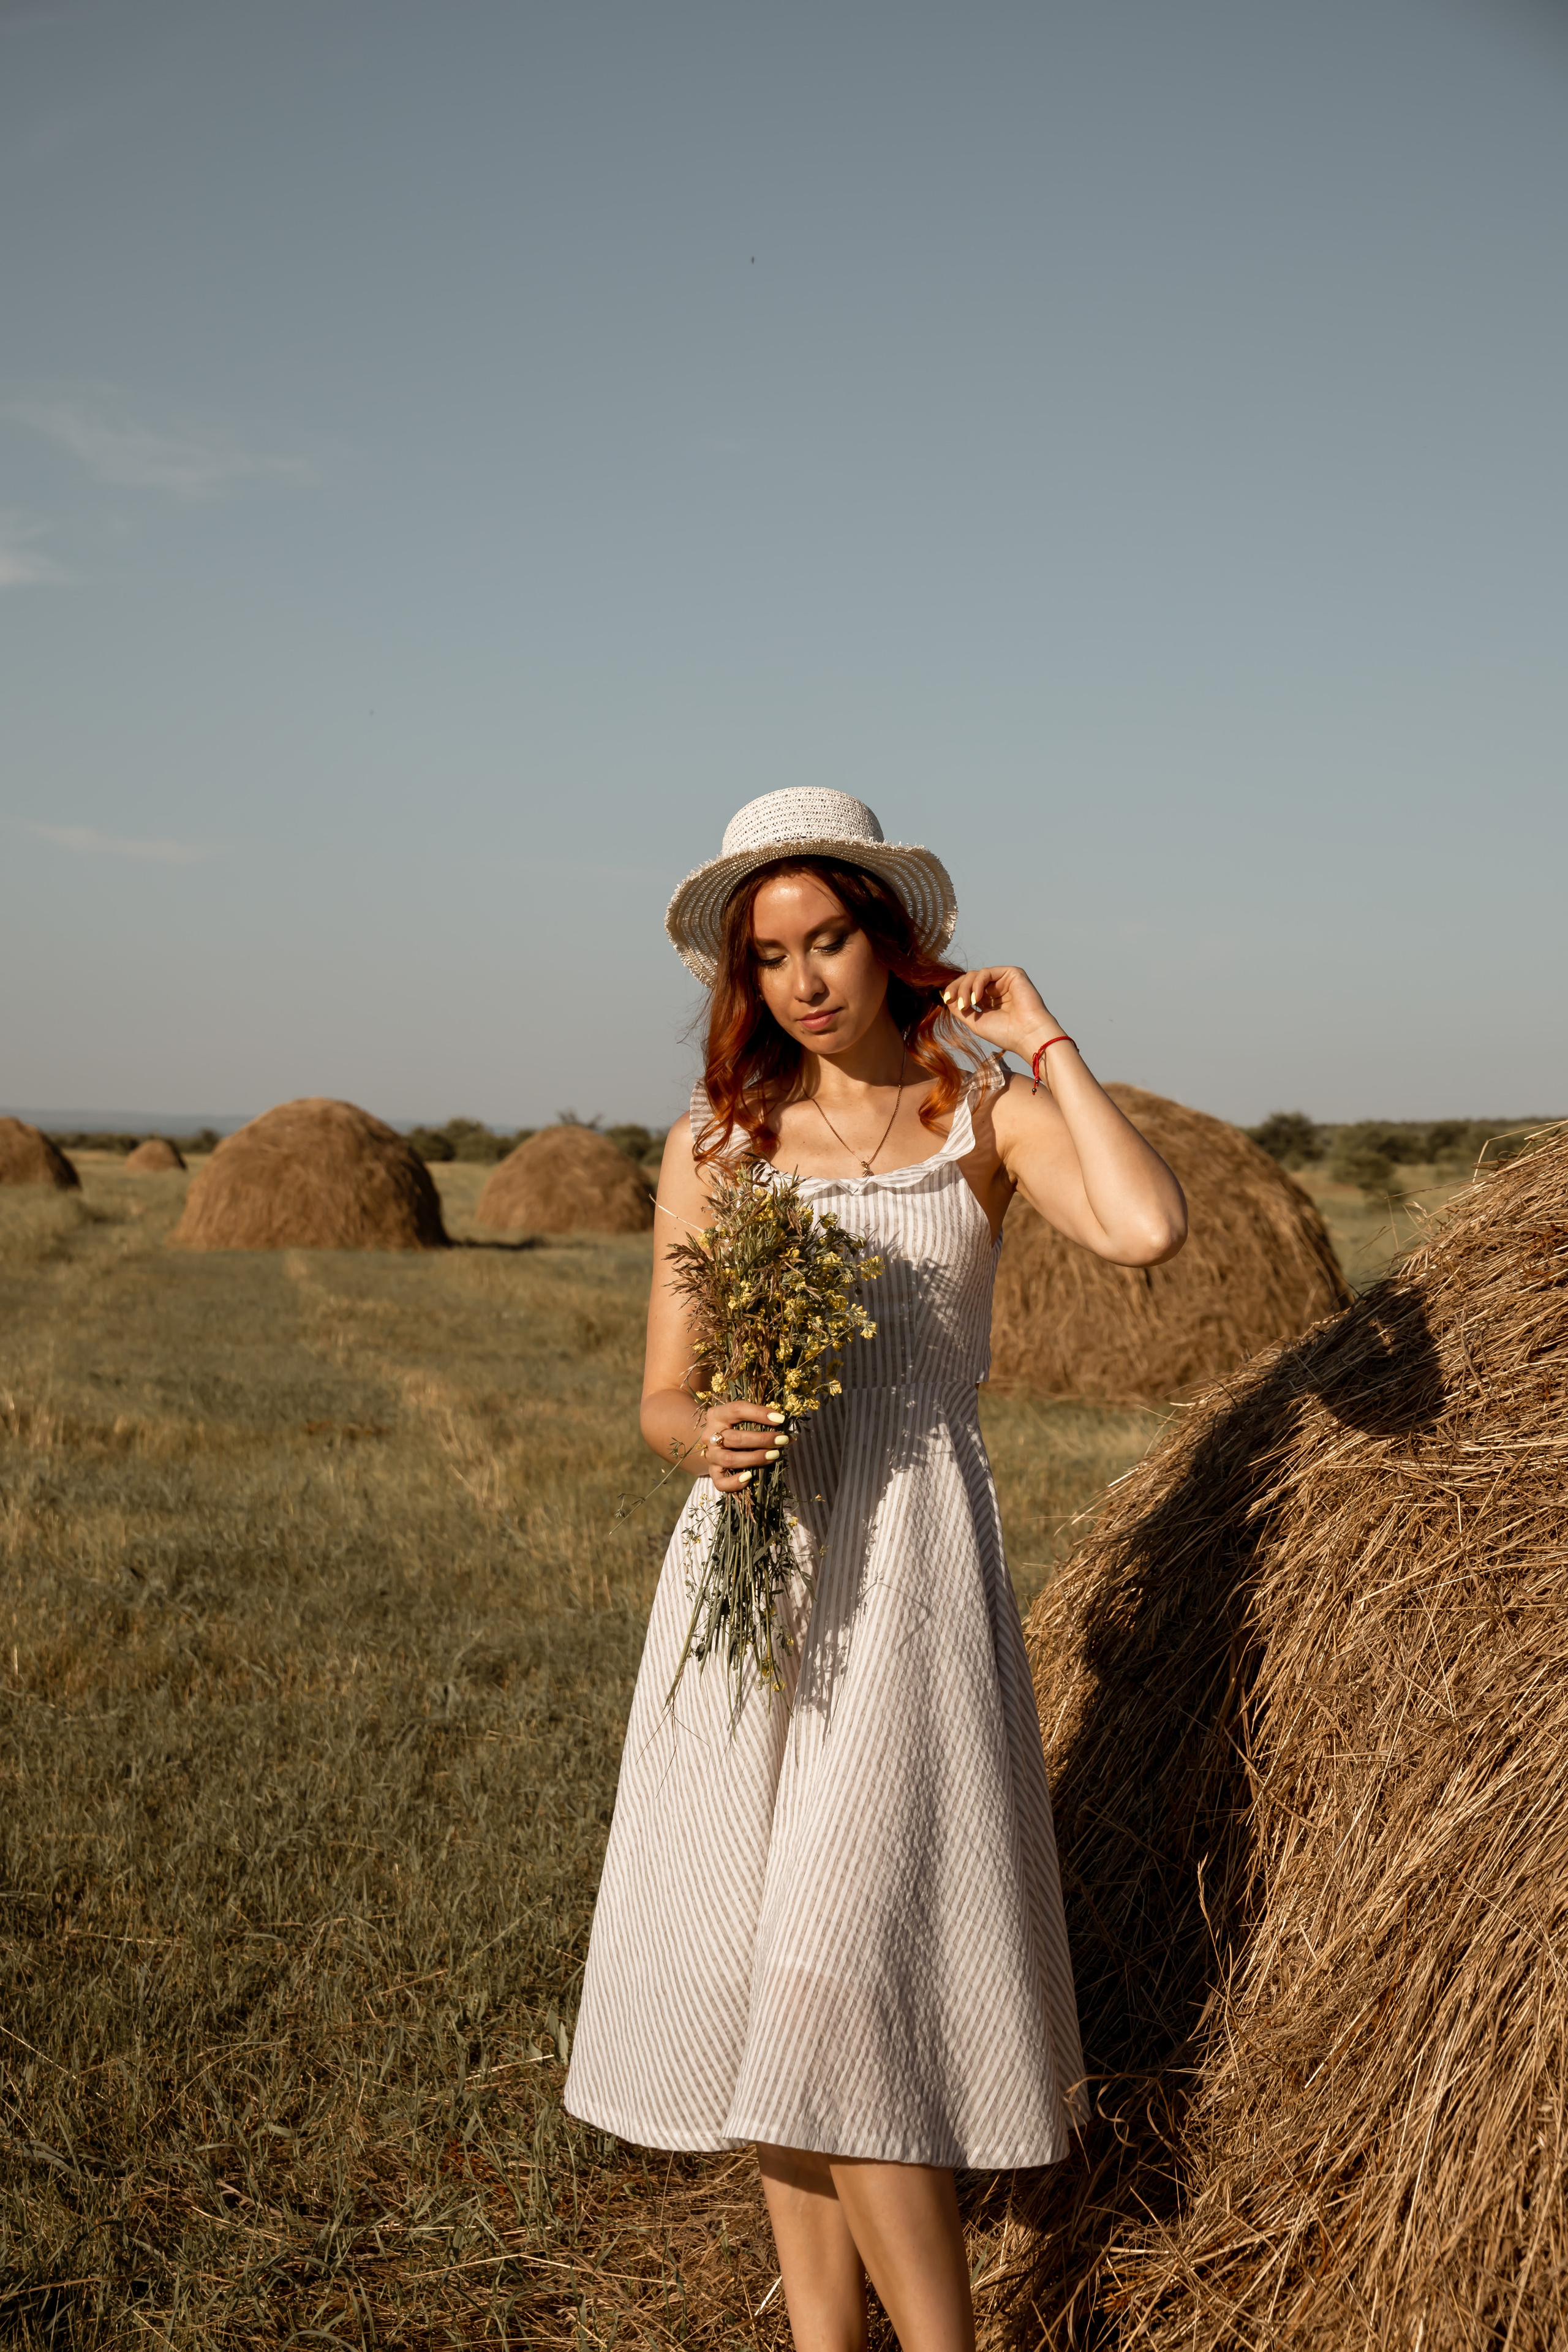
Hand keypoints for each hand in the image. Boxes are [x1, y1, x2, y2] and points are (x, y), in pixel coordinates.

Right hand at [699, 1397, 790, 1493]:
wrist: (711, 1439)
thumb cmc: (732, 1425)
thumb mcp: (740, 1416)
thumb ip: (759, 1419)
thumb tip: (788, 1432)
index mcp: (717, 1415)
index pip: (737, 1410)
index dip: (759, 1413)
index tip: (780, 1419)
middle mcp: (710, 1435)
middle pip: (735, 1438)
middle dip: (762, 1440)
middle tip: (782, 1440)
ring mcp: (711, 1455)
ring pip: (729, 1459)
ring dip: (754, 1458)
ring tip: (773, 1456)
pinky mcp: (712, 1471)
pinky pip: (720, 1482)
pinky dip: (734, 1482)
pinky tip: (749, 1477)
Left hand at [942, 966, 1064, 1062]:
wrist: (1027, 1034)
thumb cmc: (1005, 1033)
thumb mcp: (975, 1022)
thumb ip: (960, 1009)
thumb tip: (946, 998)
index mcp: (988, 1001)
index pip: (966, 989)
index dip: (954, 991)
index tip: (946, 999)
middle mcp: (995, 989)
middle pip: (968, 979)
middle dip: (957, 988)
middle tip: (953, 1000)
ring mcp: (1003, 980)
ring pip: (975, 975)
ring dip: (965, 988)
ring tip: (967, 1004)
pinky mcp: (1012, 973)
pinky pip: (987, 972)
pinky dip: (977, 983)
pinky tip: (977, 998)